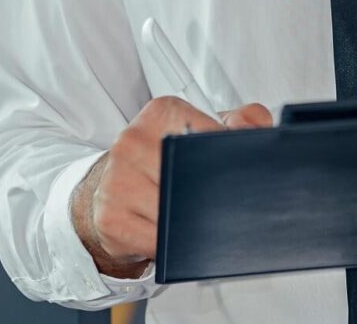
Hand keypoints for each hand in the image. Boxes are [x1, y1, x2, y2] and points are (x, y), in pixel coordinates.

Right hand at [70, 96, 272, 276]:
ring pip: (173, 211)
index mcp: (162, 112)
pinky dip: (171, 245)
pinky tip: (172, 234)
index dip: (226, 159)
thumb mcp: (209, 129)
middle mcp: (132, 140)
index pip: (207, 136)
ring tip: (193, 216)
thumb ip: (246, 120)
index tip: (231, 172)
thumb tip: (247, 130)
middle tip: (218, 200)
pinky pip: (154, 240)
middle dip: (210, 194)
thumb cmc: (166, 157)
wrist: (114, 187)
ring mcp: (116, 178)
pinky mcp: (109, 217)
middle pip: (189, 175)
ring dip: (192, 223)